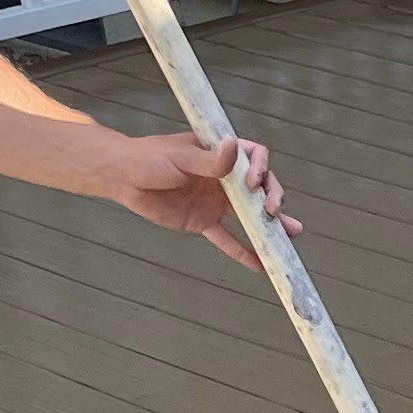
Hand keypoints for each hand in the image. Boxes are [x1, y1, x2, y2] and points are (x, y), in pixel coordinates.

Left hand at [106, 130, 287, 268]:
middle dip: (272, 198)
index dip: (260, 169)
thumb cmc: (149, 157)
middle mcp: (224, 178)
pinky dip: (241, 251)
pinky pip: (226, 238)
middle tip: (275, 211)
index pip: (254, 157)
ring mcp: (216, 201)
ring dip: (269, 226)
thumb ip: (208, 160)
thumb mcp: (179, 156)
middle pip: (259, 188)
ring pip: (249, 215)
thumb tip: (233, 147)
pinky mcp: (203, 221)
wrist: (123, 178)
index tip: (253, 182)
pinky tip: (259, 264)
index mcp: (221, 154)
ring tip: (290, 237)